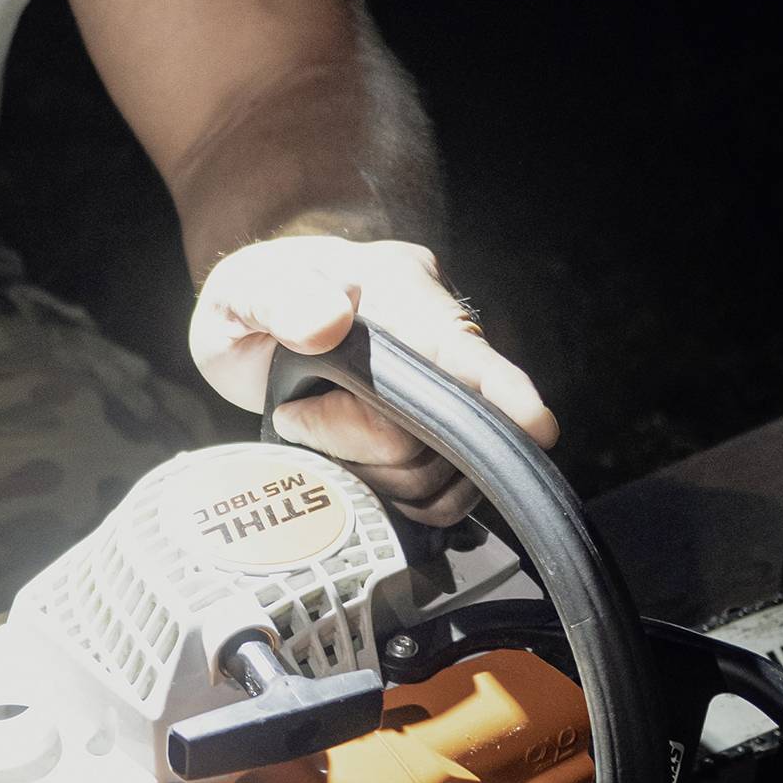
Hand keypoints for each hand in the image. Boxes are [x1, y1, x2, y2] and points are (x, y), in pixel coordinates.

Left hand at [187, 236, 556, 526]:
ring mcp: (440, 389)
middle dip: (363, 442)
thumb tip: (329, 321)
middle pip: (435, 430)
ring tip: (310, 426)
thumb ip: (277, 299)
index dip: (501, 389)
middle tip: (297, 416)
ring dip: (368, 470)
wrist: (257, 323)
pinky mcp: (434, 432)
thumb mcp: (246, 289)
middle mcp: (435, 337)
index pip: (460, 345)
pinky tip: (344, 461)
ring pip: (437, 471)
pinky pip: (437, 491)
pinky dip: (390, 493)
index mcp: (398, 289)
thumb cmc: (252, 298)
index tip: (536, 425)